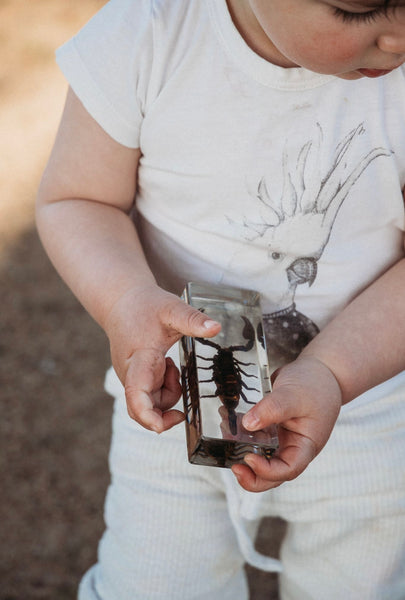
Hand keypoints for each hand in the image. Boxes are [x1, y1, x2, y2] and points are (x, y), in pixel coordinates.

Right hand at [104, 284, 220, 432]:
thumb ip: (193, 320)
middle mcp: (131, 374)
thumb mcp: (172, 309)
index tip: (161, 427)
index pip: (137, 394)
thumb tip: (216, 328)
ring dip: (169, 393)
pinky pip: (152, 395)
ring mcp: (132, 378)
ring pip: (152, 402)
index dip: (147, 416)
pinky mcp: (136, 378)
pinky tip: (168, 366)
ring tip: (174, 366)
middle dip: (167, 410)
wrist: (121, 301)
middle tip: (182, 394)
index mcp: (140, 359)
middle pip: (146, 407)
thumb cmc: (145, 305)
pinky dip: (165, 387)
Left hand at [231, 356, 341, 491]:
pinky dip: (240, 432)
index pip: (287, 469)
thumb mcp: (294, 395)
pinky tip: (228, 420)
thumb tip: (248, 424)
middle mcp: (292, 446)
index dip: (267, 471)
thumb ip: (273, 409)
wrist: (320, 370)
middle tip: (233, 466)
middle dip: (251, 474)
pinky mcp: (270, 427)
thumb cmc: (315, 384)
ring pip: (259, 454)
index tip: (249, 458)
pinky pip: (253, 435)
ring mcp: (280, 438)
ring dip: (241, 449)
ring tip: (226, 433)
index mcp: (305, 445)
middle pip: (272, 473)